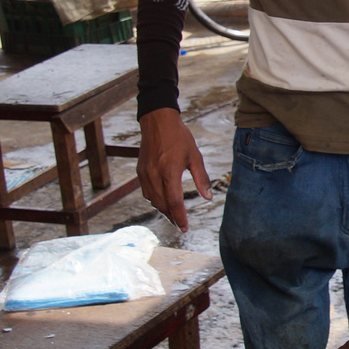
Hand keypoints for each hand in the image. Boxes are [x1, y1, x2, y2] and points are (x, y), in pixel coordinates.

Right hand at [138, 108, 211, 230]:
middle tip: (181, 225)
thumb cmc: (179, 136)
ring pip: (152, 200)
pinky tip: (162, 201)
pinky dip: (154, 200)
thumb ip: (201, 178)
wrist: (157, 120)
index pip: (174, 202)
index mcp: (169, 171)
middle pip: (162, 205)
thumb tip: (208, 197)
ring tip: (173, 215)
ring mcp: (145, 174)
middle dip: (172, 217)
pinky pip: (146, 192)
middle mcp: (154, 175)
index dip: (180, 217)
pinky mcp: (140, 171)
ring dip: (162, 210)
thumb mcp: (195, 156)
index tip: (185, 228)